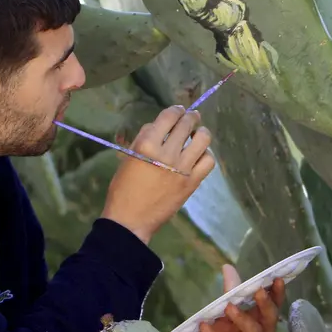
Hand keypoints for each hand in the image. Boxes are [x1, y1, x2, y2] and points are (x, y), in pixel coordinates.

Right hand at [99, 105, 215, 243]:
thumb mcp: (128, 158)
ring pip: (203, 139)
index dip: (176, 110)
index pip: (168, 116)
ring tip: (198, 135)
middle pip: (186, 124)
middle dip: (190, 117)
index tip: (179, 110)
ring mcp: (182, 168)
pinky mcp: (192, 182)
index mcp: (147, 145)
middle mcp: (167, 153)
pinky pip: (209, 161)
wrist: (130, 220)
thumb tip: (159, 126)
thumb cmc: (123, 189)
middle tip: (191, 117)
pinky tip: (199, 155)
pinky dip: (206, 154)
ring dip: (201, 133)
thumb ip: (143, 139)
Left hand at [187, 265, 285, 331]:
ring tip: (228, 307)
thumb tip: (228, 267)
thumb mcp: (219, 315)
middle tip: (258, 290)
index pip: (273, 306)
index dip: (277, 293)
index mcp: (261, 324)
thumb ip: (228, 294)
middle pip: (270, 319)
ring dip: (242, 318)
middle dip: (266, 303)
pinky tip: (205, 327)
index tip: (277, 277)